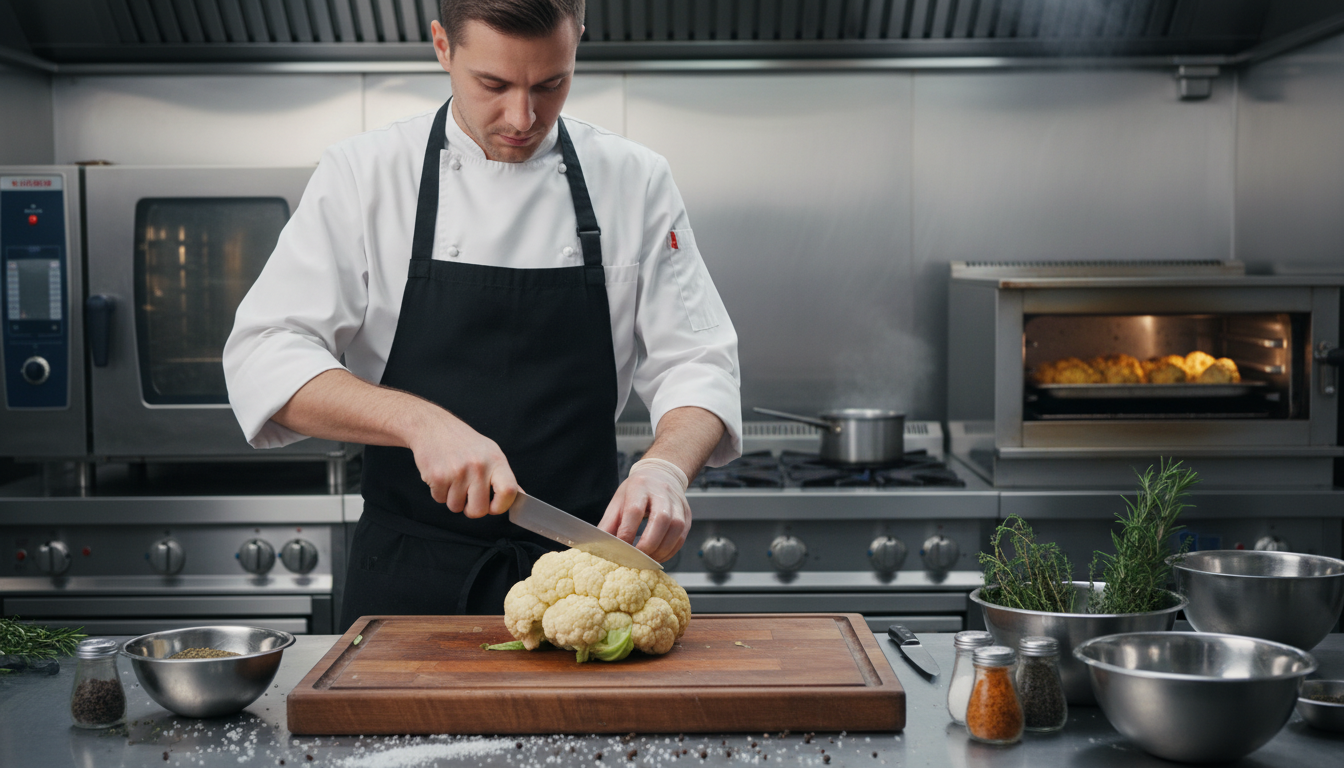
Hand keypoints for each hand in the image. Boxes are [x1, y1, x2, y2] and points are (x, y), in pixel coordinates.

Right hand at [405, 407, 519, 518]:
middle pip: (479, 510)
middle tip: (467, 495)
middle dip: (471, 509)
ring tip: (452, 479)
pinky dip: (439, 492)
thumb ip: (503, 477)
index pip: (509, 492)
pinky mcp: (438, 476)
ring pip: (456, 507)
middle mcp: (479, 466)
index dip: (501, 506)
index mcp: (496, 460)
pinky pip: (440, 500)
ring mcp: (458, 471)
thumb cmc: (463, 442)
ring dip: (452, 498)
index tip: (493, 506)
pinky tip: (441, 475)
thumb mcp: (490, 452)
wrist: (432, 426)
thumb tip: (520, 497)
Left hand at [599, 458, 690, 562]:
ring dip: (661, 550)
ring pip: (676, 528)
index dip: (628, 532)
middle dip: (648, 544)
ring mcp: (678, 503)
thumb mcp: (618, 501)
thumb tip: (600, 547)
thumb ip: (608, 524)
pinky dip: (670, 551)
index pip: (635, 510)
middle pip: (661, 519)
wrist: (661, 476)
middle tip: (636, 558)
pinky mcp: (687, 514)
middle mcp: (662, 492)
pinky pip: (682, 536)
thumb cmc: (637, 491)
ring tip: (648, 559)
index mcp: (640, 486)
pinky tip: (659, 556)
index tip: (621, 548)